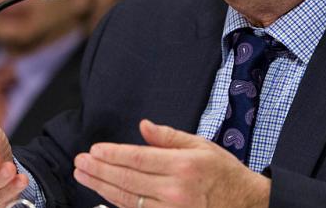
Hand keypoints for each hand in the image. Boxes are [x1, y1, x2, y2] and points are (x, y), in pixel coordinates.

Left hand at [73, 120, 270, 207]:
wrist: (245, 205)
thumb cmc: (223, 173)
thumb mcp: (202, 146)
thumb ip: (169, 137)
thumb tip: (144, 126)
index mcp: (182, 166)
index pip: (138, 159)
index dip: (112, 154)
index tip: (94, 149)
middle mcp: (174, 190)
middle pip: (127, 180)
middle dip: (99, 170)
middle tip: (80, 162)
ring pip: (127, 200)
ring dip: (101, 187)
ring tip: (84, 176)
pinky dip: (117, 204)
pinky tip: (105, 194)